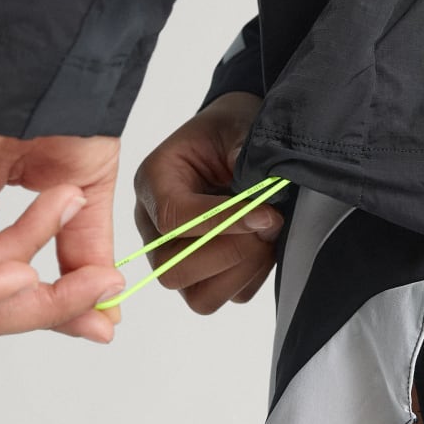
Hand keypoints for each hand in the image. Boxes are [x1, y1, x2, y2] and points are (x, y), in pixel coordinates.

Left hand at [0, 112, 125, 342]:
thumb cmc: (62, 101)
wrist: (52, 54)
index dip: (55, 312)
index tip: (103, 321)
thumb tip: (104, 309)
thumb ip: (83, 251)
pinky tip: (27, 271)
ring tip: (65, 210)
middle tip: (95, 290)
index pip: (2, 289)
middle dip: (43, 308)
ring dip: (28, 277)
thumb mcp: (82, 190)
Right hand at [133, 92, 282, 314]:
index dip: (222, 222)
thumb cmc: (230, 130)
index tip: (265, 213)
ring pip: (198, 295)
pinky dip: (252, 278)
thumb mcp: (237, 126)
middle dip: (231, 251)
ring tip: (268, 235)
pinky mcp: (203, 276)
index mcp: (154, 181)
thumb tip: (258, 196)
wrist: (238, 139)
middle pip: (173, 269)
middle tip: (269, 223)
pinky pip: (226, 297)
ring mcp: (176, 255)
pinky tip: (266, 245)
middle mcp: (155, 226)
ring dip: (243, 270)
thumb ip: (244, 152)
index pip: (174, 216)